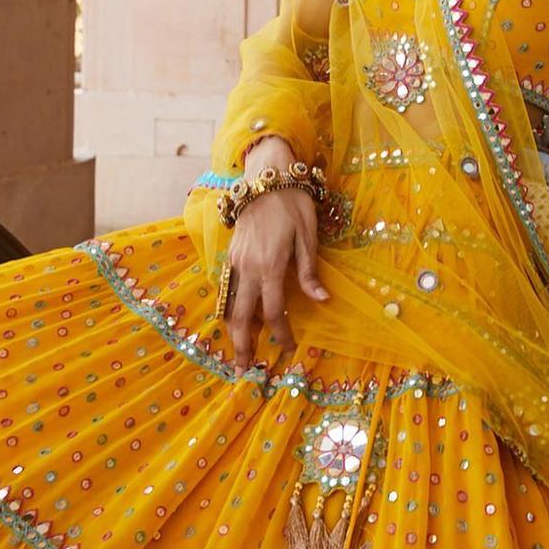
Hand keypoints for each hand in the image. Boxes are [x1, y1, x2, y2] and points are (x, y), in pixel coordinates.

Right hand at [226, 183, 328, 375]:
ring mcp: (235, 262)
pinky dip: (228, 309)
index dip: (280, 334)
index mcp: (270, 266)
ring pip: (229, 305)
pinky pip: (227, 290)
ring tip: (237, 353)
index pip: (273, 312)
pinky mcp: (231, 255)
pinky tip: (233, 321)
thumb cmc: (293, 205)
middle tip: (245, 370)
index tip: (288, 349)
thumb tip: (321, 301)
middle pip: (242, 317)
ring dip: (232, 331)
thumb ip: (309, 272)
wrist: (265, 178)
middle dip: (244, 345)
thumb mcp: (308, 236)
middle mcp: (248, 268)